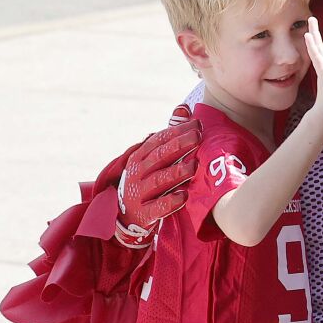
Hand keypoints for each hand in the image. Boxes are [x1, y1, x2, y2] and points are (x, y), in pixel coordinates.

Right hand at [115, 108, 201, 247]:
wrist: (124, 215)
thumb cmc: (147, 179)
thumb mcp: (154, 157)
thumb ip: (170, 133)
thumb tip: (184, 107)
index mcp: (141, 156)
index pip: (159, 140)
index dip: (177, 131)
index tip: (197, 124)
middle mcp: (138, 173)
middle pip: (159, 157)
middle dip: (178, 145)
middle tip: (197, 137)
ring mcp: (139, 193)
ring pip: (159, 181)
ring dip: (176, 172)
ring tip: (194, 165)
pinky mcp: (144, 213)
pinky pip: (158, 208)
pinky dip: (170, 202)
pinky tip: (184, 196)